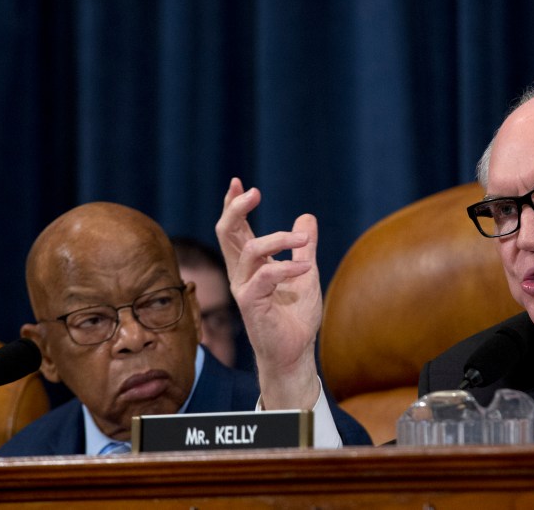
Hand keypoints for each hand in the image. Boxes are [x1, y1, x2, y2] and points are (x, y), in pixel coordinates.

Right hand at [215, 178, 321, 409]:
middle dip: (236, 208)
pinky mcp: (250, 304)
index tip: (237, 182)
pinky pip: (265, 276)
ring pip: (250, 249)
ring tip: (303, 240)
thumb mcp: (304, 273)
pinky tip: (306, 268)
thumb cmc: (295, 316)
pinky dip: (287, 267)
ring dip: (279, 238)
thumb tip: (306, 217)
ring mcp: (243, 288)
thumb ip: (302, 247)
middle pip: (227, 233)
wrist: (296, 351)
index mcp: (250, 264)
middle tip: (254, 192)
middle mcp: (241, 273)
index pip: (235, 229)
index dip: (233, 205)